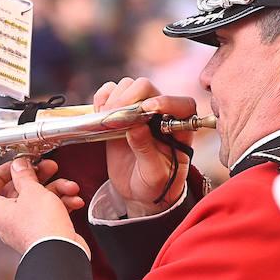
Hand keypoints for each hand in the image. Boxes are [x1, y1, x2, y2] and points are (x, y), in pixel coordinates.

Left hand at [0, 156, 86, 255]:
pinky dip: (61, 204)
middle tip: (47, 168)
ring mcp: (26, 228)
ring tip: (69, 186)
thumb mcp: (32, 192)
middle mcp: (9, 221)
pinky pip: (49, 214)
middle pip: (15, 192)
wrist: (62, 254)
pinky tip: (74, 201)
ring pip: (37, 201)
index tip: (13, 166)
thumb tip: (18, 166)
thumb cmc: (42, 227)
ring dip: (55, 190)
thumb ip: (24, 175)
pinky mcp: (43, 233)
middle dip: (35, 177)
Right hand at [93, 77, 196, 217]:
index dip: (165, 101)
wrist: (138, 193)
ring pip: (128, 86)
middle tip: (117, 116)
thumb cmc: (154, 185)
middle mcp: (159, 114)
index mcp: (179, 128)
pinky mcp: (118, 114)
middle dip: (131, 97)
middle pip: (148, 88)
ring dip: (115, 98)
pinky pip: (109, 94)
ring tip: (107, 119)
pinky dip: (102, 98)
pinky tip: (99, 113)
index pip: (181, 104)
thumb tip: (136, 127)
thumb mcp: (154, 174)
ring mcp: (138, 112)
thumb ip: (147, 151)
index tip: (147, 109)